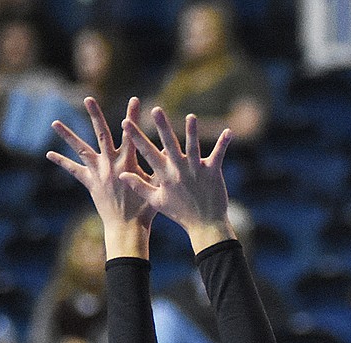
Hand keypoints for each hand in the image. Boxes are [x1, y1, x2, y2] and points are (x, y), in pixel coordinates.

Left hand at [47, 96, 155, 259]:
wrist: (127, 228)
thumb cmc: (146, 209)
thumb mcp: (156, 185)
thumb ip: (158, 167)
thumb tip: (169, 151)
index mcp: (127, 162)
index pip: (131, 134)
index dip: (133, 116)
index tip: (134, 99)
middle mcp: (110, 164)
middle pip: (101, 134)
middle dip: (95, 115)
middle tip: (88, 98)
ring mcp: (98, 173)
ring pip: (80, 149)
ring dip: (67, 135)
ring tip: (54, 122)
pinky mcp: (90, 183)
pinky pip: (73, 170)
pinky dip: (61, 161)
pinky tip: (49, 153)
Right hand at [120, 108, 234, 253]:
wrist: (205, 226)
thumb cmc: (180, 213)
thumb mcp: (157, 201)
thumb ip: (139, 186)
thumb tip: (122, 175)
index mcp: (165, 175)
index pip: (147, 152)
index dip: (136, 136)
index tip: (126, 121)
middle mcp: (179, 170)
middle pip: (170, 145)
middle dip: (163, 127)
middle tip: (156, 109)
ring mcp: (197, 171)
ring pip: (193, 148)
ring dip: (192, 132)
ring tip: (190, 117)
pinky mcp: (213, 173)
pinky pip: (218, 155)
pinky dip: (223, 144)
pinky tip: (228, 131)